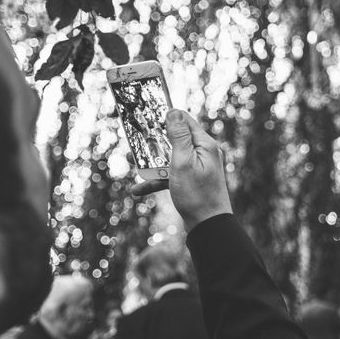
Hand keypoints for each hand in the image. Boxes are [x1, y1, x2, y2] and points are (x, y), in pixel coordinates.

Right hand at [132, 109, 232, 231]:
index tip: (145, 116)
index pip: (184, 120)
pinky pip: (171, 175)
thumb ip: (179, 136)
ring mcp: (197, 167)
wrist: (208, 226)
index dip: (164, 117)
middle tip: (134, 143)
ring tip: (132, 163)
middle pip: (173, 139)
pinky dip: (157, 180)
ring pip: (169, 158)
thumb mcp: (183, 162)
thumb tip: (174, 112)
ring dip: (151, 163)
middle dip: (153, 142)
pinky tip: (139, 188)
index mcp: (204, 145)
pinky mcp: (191, 181)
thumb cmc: (196, 195)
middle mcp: (203, 153)